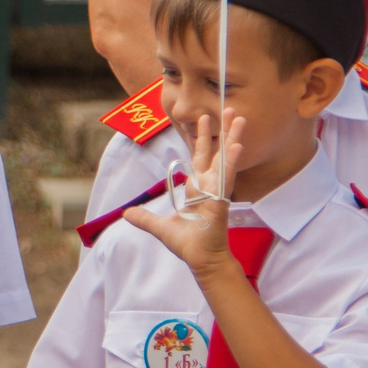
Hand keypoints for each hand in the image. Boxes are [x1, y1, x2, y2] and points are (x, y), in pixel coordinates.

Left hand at [122, 111, 241, 282]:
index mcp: (198, 187)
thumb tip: (126, 213)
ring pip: (226, 159)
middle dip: (223, 130)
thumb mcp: (160, 227)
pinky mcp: (221, 199)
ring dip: (233, 138)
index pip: (201, 157)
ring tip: (240, 118)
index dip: (202, 138)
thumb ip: (145, 218)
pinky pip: (227, 177)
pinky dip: (232, 161)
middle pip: (217, 152)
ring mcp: (218, 190)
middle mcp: (210, 185)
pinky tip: (237, 145)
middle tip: (230, 108)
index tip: (203, 120)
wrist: (201, 260)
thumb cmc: (188, 244)